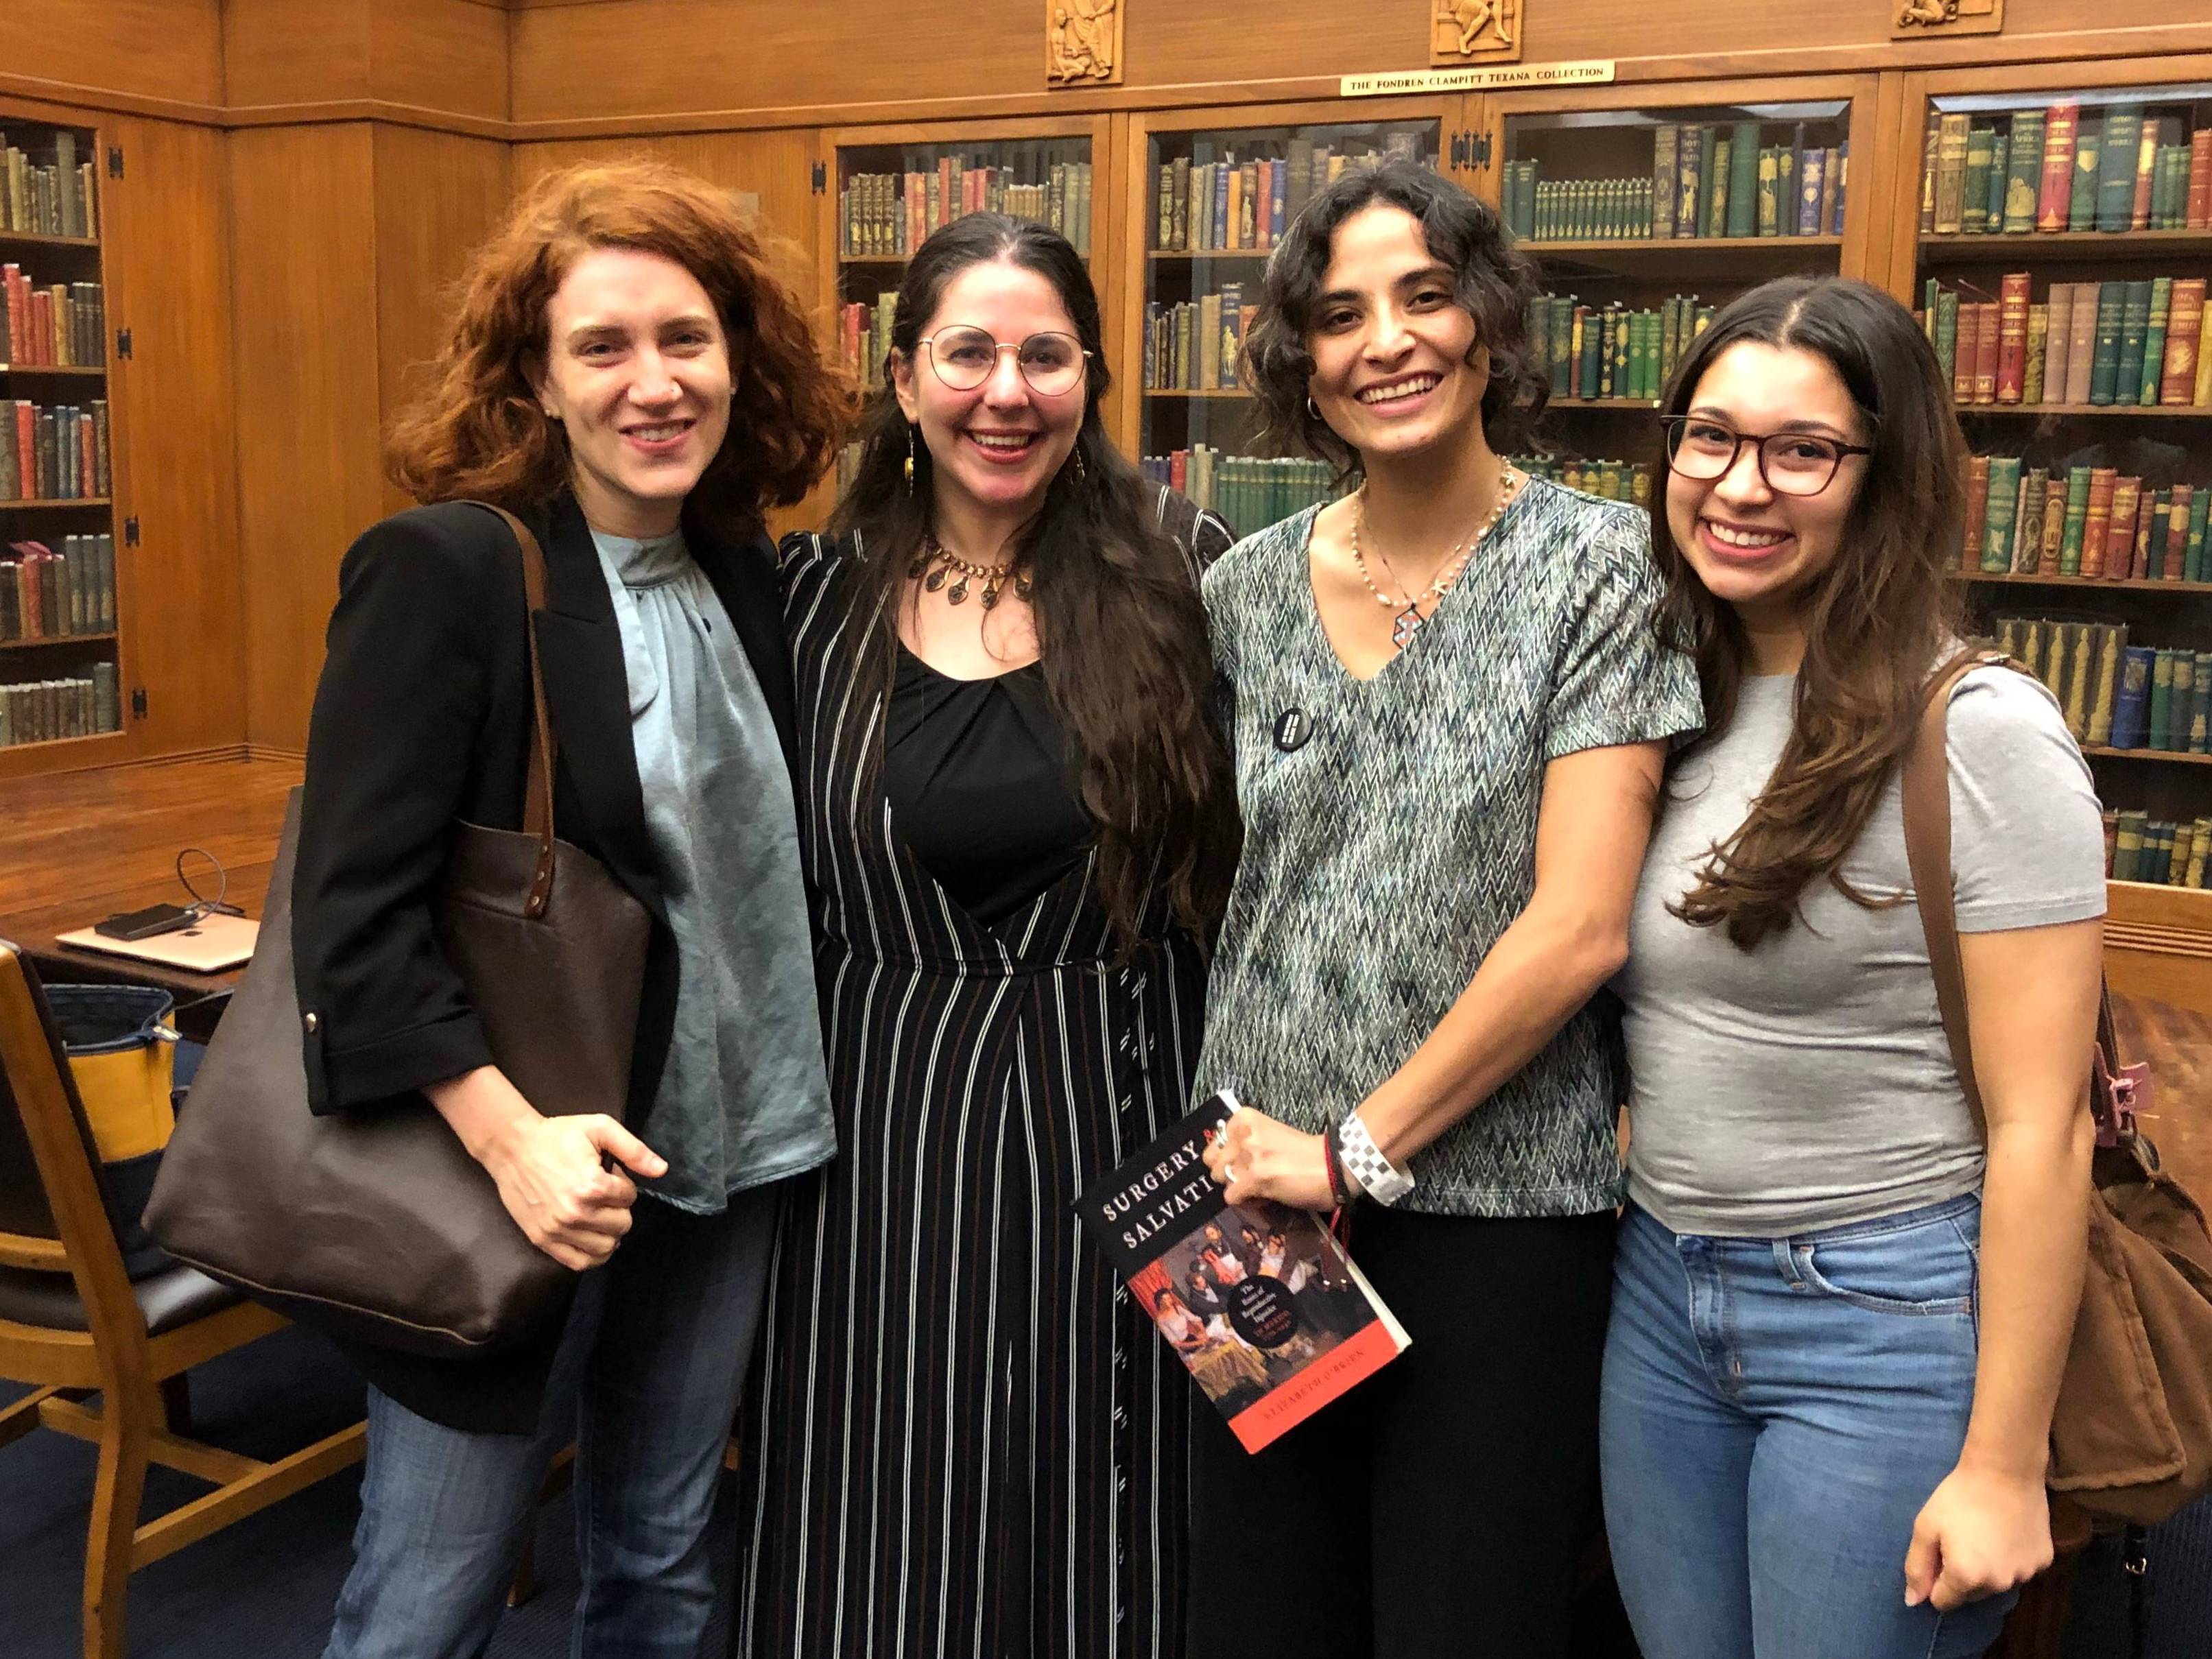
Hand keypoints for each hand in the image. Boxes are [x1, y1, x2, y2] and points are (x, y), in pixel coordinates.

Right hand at [480, 1110, 665, 1270]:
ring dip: (609, 1232)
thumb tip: (662, 1170)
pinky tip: (593, 1237)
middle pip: (622, 1224)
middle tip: (602, 1193)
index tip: (607, 1173)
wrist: (512, 1147)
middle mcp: (575, 1213)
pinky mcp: (542, 1240)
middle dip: (619, 1208)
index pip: (629, 1197)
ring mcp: (557, 1230)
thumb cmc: (557, 1135)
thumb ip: (634, 1150)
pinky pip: (578, 1262)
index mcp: (592, 1186)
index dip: (623, 1182)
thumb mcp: (599, 1128)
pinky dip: (592, 1255)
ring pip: (606, 1247)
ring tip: (598, 1213)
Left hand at [1201, 1105, 1335, 1210]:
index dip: (1228, 1156)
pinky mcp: (1256, 1178)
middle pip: (1213, 1161)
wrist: (1333, 1166)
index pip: (1216, 1140)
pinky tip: (1266, 1197)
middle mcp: (1244, 1133)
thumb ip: (1246, 1142)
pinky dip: (1246, 1202)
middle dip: (1228, 1172)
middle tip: (1249, 1176)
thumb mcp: (1269, 1135)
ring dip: (1238, 1187)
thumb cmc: (1306, 1153)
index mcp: (1245, 1118)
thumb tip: (1225, 1162)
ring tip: (1260, 1186)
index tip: (1246, 1161)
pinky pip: (1232, 1197)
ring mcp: (1249, 1155)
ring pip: (1221, 1179)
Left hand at [1903, 1462, 2053, 1612]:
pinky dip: (2011, 1558)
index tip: (1939, 1554)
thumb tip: (1913, 1602)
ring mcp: (2025, 1574)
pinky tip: (2007, 1532)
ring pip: (1997, 1583)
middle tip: (1960, 1540)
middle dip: (1962, 1576)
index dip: (1936, 1580)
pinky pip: (2020, 1569)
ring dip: (1988, 1570)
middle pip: (1971, 1595)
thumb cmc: (1958, 1497)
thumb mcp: (1926, 1527)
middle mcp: (1998, 1584)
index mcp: (1966, 1578)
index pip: (1944, 1601)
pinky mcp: (2044, 1561)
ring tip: (1984, 1534)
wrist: (2005, 1470)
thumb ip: (1917, 1567)